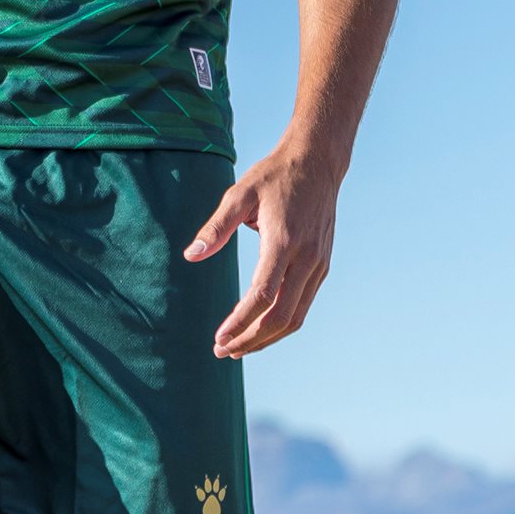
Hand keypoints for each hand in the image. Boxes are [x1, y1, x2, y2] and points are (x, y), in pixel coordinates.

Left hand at [183, 139, 340, 358]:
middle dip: (250, 340)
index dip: (240, 323)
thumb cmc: (273, 176)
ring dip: (267, 338)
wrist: (318, 163)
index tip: (219, 339)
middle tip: (223, 351)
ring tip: (238, 347)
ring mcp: (319, 265)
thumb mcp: (239, 193)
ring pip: (296, 318)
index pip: (262, 297)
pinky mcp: (323, 266)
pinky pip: (303, 306)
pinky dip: (282, 324)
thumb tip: (191, 256)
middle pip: (280, 317)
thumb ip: (216, 228)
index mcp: (283, 241)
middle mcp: (306, 258)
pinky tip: (260, 327)